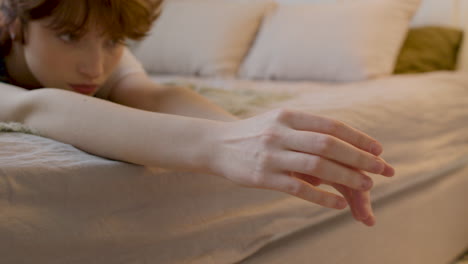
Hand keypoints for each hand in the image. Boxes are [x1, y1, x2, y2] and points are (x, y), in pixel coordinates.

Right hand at [210, 109, 393, 218]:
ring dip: (346, 176)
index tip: (378, 149)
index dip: (358, 137)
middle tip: (383, 168)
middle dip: (360, 157)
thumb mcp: (278, 122)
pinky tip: (339, 204)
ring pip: (317, 166)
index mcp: (288, 116)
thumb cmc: (254, 134)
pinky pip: (298, 189)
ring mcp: (271, 155)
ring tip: (366, 185)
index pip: (331, 125)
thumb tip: (341, 146)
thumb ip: (306, 131)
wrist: (216, 144)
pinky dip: (322, 198)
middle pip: (328, 144)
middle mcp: (281, 132)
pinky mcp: (263, 177)